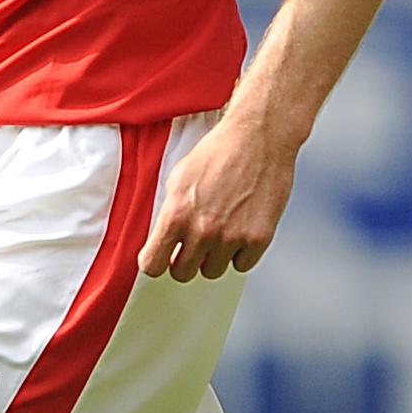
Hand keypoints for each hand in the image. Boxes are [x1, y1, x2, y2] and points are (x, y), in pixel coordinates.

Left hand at [140, 114, 293, 280]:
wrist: (259, 138)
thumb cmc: (219, 152)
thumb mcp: (178, 178)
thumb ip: (169, 212)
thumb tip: (164, 239)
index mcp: (176, 215)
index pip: (152, 265)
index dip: (155, 262)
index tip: (162, 257)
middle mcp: (203, 231)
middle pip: (182, 274)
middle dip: (184, 260)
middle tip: (192, 244)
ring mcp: (232, 238)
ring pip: (212, 271)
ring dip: (213, 257)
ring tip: (219, 231)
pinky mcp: (258, 239)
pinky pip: (241, 265)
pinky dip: (239, 253)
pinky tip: (239, 230)